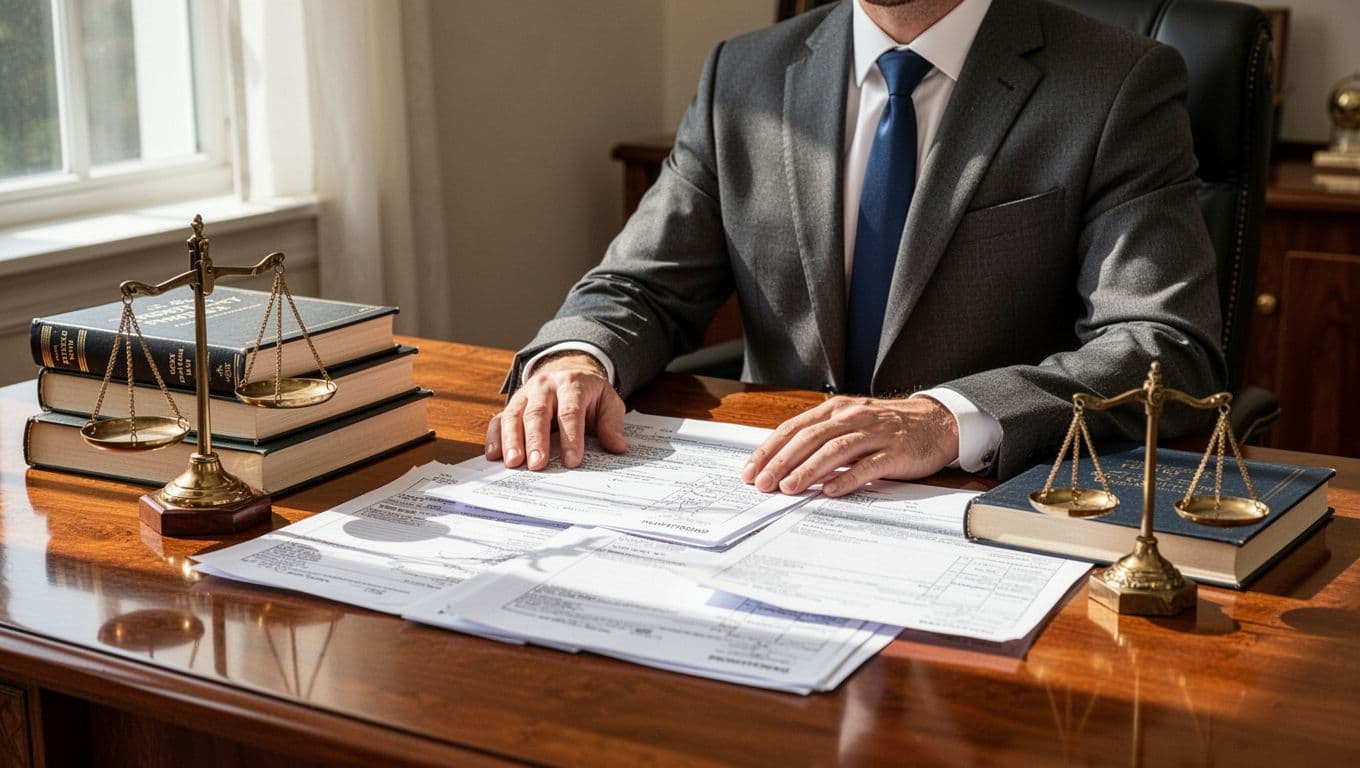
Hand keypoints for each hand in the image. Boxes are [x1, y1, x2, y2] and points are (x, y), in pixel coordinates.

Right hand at [486, 352, 626, 469]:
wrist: (568, 372)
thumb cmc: (589, 394)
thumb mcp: (608, 401)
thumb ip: (612, 422)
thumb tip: (617, 446)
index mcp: (571, 384)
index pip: (570, 411)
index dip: (571, 437)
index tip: (572, 461)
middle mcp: (544, 386)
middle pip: (537, 413)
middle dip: (536, 440)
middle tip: (537, 465)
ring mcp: (524, 395)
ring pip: (513, 415)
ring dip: (511, 441)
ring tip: (513, 464)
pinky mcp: (512, 406)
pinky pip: (498, 419)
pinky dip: (494, 437)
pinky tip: (494, 455)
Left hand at [741, 396, 958, 496]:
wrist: (937, 421)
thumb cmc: (888, 426)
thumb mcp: (851, 423)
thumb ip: (822, 438)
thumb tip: (786, 463)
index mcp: (836, 410)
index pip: (794, 428)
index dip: (770, 449)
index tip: (751, 470)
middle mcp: (852, 417)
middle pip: (809, 438)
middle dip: (782, 461)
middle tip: (763, 483)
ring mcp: (874, 434)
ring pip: (834, 450)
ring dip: (808, 470)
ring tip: (789, 488)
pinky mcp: (895, 452)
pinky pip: (868, 465)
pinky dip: (847, 478)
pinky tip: (831, 491)